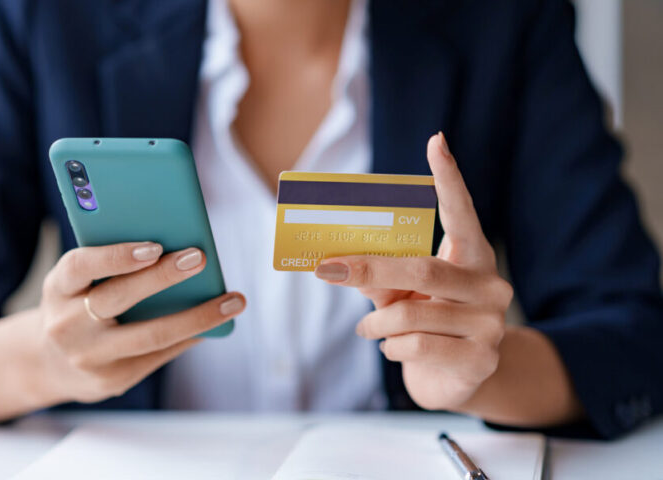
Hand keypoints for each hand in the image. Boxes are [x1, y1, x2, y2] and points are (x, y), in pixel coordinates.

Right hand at [38, 242, 244, 403]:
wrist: (49, 363)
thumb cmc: (78, 305)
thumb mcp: (78, 282)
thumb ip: (111, 266)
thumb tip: (178, 248)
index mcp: (58, 288)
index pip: (81, 266)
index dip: (116, 256)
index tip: (154, 245)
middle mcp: (66, 325)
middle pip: (118, 298)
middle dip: (163, 277)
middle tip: (200, 258)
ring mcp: (88, 357)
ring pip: (150, 335)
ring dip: (198, 317)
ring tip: (233, 300)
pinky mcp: (111, 381)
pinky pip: (159, 355)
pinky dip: (191, 336)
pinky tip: (217, 323)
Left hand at [314, 133, 512, 410]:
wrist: (455, 379)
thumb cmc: (426, 323)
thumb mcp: (403, 294)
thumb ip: (379, 277)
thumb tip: (334, 264)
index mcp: (472, 256)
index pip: (462, 212)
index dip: (449, 178)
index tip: (435, 140)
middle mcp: (490, 284)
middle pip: (422, 268)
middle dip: (368, 270)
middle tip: (326, 269)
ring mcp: (491, 323)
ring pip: (412, 314)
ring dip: (376, 323)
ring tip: (367, 328)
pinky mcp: (480, 359)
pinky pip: (417, 346)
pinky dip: (392, 348)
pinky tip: (393, 348)